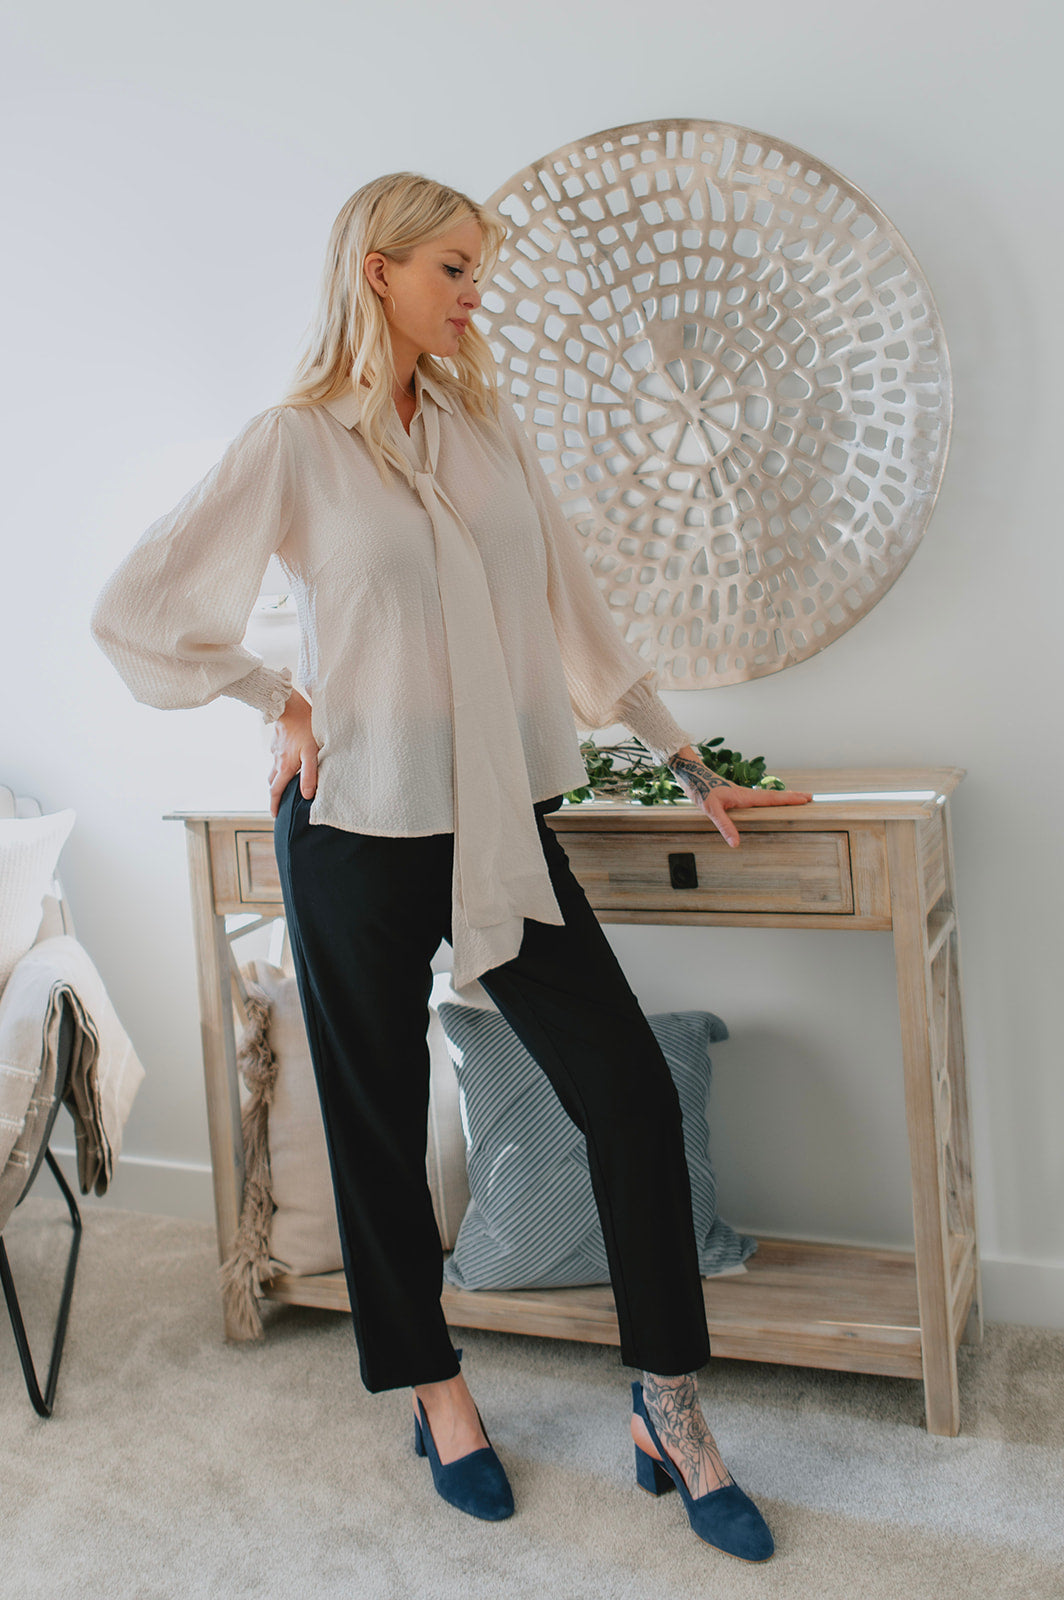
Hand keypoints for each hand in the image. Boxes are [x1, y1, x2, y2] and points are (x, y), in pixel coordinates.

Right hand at [268, 690, 319, 817]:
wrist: (289, 705)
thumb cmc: (305, 729)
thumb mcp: (311, 753)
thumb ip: (310, 775)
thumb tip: (307, 796)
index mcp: (285, 767)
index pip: (276, 791)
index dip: (274, 805)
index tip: (274, 815)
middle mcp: (277, 761)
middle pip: (273, 782)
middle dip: (275, 794)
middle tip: (279, 801)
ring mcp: (275, 750)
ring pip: (273, 769)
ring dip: (277, 778)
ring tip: (284, 783)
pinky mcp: (277, 740)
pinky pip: (276, 756)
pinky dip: (280, 763)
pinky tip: (288, 759)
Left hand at [667, 749, 811, 848]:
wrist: (689, 773)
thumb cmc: (699, 789)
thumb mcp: (711, 810)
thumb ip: (724, 826)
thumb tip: (736, 844)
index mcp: (743, 796)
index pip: (771, 799)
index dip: (789, 799)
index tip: (806, 798)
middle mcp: (744, 793)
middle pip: (772, 796)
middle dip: (791, 797)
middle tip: (809, 797)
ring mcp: (738, 793)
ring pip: (764, 797)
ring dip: (779, 798)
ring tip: (793, 800)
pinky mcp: (732, 794)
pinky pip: (754, 798)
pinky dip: (765, 800)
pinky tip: (763, 804)